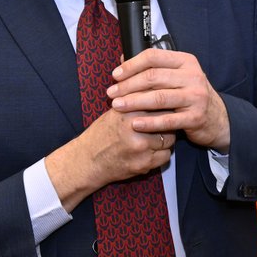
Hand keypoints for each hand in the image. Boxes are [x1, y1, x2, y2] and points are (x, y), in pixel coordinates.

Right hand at [46, 108, 175, 210]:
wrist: (86, 161)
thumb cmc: (102, 133)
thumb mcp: (116, 111)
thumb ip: (137, 102)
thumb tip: (163, 92)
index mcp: (129, 110)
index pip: (160, 103)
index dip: (165, 106)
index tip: (165, 109)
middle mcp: (136, 127)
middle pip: (169, 121)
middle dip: (167, 123)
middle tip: (159, 126)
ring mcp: (142, 147)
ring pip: (170, 140)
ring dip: (165, 140)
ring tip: (152, 140)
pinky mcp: (144, 163)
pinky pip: (166, 156)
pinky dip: (160, 155)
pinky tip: (148, 152)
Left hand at [108, 48, 230, 151]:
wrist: (217, 118)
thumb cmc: (191, 96)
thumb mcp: (177, 76)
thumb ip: (153, 68)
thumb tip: (123, 59)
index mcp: (186, 62)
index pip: (153, 57)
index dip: (131, 65)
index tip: (115, 75)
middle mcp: (193, 76)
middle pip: (153, 77)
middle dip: (128, 85)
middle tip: (111, 93)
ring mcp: (196, 97)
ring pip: (159, 98)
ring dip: (134, 102)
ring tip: (117, 106)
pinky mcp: (196, 117)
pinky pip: (167, 120)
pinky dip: (149, 122)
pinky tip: (135, 123)